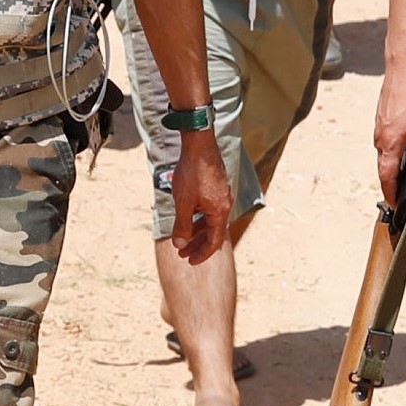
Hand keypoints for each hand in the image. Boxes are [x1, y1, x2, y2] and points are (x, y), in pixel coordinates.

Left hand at [167, 128, 231, 264]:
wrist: (199, 145)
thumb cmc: (192, 173)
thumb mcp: (183, 203)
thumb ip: (182, 225)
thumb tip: (180, 243)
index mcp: (220, 212)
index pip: (214, 241)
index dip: (202, 253)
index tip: (189, 261)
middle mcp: (224, 205)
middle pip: (212, 232)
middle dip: (196, 244)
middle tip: (182, 253)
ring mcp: (222, 196)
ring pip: (210, 220)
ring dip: (196, 230)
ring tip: (182, 238)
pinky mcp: (217, 187)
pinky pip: (209, 209)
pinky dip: (199, 217)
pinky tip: (188, 217)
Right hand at [373, 62, 405, 207]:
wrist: (404, 66)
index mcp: (390, 143)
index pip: (387, 176)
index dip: (391, 193)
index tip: (395, 205)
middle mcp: (379, 137)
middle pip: (385, 165)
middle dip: (394, 180)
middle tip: (404, 191)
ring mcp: (378, 126)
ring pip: (386, 151)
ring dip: (395, 161)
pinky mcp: (381, 116)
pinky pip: (386, 138)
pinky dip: (395, 146)